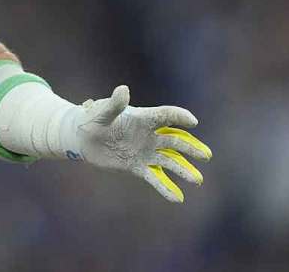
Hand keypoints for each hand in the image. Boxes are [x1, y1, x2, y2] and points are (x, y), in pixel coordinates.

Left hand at [69, 85, 211, 202]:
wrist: (82, 138)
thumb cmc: (92, 119)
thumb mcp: (102, 112)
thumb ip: (114, 104)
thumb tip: (123, 90)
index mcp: (143, 118)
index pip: (166, 116)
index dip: (180, 117)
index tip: (193, 122)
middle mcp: (149, 135)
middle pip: (175, 141)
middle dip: (191, 148)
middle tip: (206, 156)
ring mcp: (145, 152)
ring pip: (169, 161)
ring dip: (184, 170)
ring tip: (197, 180)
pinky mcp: (137, 167)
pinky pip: (155, 178)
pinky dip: (166, 188)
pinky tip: (178, 199)